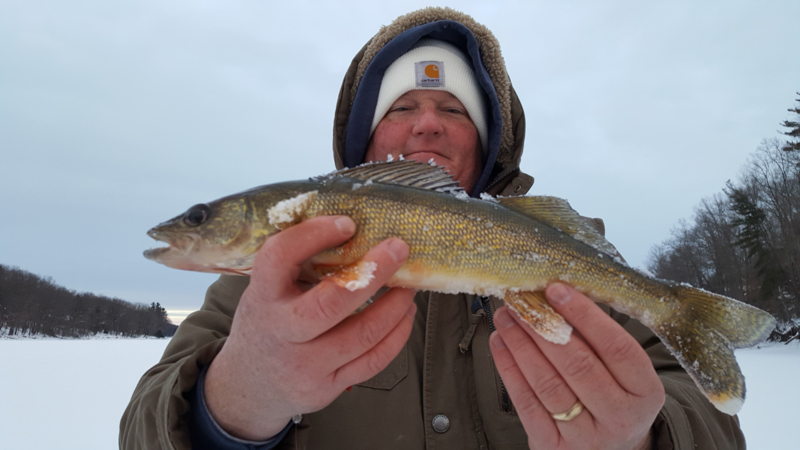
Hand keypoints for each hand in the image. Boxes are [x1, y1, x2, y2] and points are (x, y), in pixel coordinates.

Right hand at [204, 216, 416, 440]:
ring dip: (395, 305)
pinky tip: (404, 316)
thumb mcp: (266, 292)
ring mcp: (305, 365)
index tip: (347, 223)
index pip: (279, 257)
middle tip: (399, 248)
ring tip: (408, 285)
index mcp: (262, 297)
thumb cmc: (267, 325)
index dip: (314, 234)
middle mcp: (281, 332)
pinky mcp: (327, 387)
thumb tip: (351, 229)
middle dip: (374, 271)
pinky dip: (397, 335)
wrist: (249, 388)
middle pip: (332, 302)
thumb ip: (296, 266)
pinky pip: (373, 361)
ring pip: (363, 334)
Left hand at [490, 283, 664, 449]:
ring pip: (548, 384)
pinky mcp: (554, 446)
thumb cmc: (611, 396)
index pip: (617, 347)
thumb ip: (597, 339)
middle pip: (578, 365)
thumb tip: (555, 295)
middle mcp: (620, 417)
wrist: (607, 448)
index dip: (585, 315)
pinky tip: (500, 344)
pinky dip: (509, 370)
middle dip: (544, 327)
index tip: (556, 290)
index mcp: (645, 392)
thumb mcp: (622, 372)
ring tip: (506, 318)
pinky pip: (526, 404)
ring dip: (521, 345)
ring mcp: (586, 437)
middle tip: (521, 300)